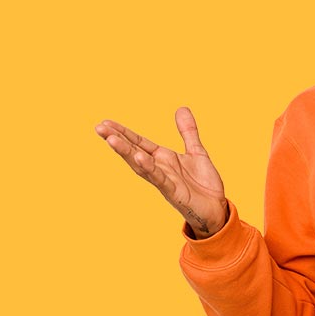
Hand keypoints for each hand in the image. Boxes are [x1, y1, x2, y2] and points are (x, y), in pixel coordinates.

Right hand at [95, 107, 227, 238]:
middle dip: (117, 140)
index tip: (105, 122)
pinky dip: (150, 169)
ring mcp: (164, 181)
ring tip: (112, 140)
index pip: (138, 142)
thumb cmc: (202, 183)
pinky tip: (140, 158)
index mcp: (162, 158)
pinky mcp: (174, 192)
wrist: (215, 207)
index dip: (123, 132)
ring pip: (141, 165)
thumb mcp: (196, 151)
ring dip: (127, 153)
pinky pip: (160, 179)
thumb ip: (188, 131)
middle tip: (99, 128)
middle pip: (134, 151)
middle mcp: (159, 169)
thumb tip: (181, 108)